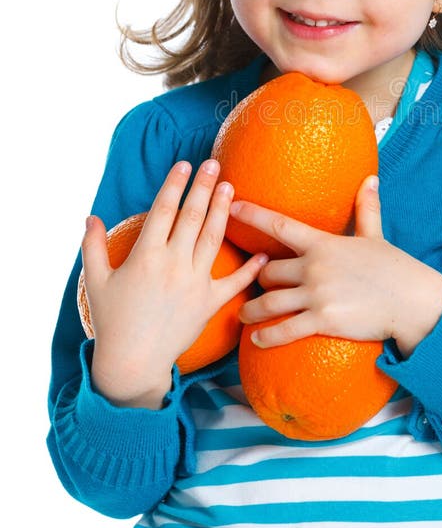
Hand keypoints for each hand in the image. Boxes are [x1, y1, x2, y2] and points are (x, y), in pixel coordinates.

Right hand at [81, 159, 267, 408]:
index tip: (184, 165)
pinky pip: (235, 282)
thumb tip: (91, 217)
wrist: (133, 362)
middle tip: (214, 164)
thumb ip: (93, 247)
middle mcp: (173, 264)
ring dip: (222, 211)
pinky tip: (263, 252)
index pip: (163, 210)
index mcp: (145, 256)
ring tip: (230, 188)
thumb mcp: (95, 282)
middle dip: (203, 187)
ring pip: (213, 238)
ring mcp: (195, 283)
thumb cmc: (112, 322)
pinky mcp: (209, 302)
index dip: (175, 185)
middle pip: (192, 217)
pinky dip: (251, 268)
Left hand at [232, 176, 441, 357]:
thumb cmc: (394, 268)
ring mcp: (317, 295)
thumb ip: (367, 209)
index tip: (232, 205)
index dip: (252, 214)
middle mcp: (314, 267)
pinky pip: (285, 330)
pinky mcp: (323, 320)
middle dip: (258, 279)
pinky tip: (258, 339)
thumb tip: (371, 179)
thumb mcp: (376, 235)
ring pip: (269, 302)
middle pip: (269, 272)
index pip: (279, 225)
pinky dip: (267, 336)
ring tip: (243, 315)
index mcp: (323, 243)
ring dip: (252, 310)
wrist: (412, 301)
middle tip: (252, 285)